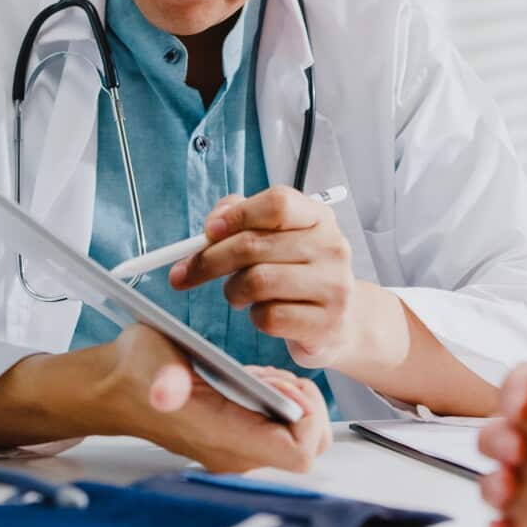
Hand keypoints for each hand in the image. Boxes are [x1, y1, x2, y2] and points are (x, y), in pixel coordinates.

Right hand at [98, 324, 331, 472]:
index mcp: (224, 439)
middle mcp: (236, 454)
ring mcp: (236, 449)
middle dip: (307, 407)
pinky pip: (279, 428)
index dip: (308, 418)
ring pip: (297, 436)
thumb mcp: (152, 361)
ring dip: (292, 401)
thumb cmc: (135, 372)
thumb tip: (166, 392)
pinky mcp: (235, 438)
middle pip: (308, 447)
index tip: (284, 386)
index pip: (300, 454)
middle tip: (279, 379)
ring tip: (263, 376)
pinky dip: (278, 402)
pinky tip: (254, 380)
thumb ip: (165, 378)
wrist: (113, 389)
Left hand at [168, 187, 357, 368]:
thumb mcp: (276, 237)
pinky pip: (268, 317)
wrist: (341, 319)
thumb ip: (242, 218)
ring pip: (258, 282)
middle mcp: (332, 247)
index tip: (208, 232)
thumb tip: (213, 225)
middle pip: (255, 245)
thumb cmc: (298, 272)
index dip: (237, 216)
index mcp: (318, 218)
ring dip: (233, 291)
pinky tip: (262, 313)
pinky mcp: (326, 323)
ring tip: (237, 294)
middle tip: (185, 273)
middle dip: (209, 260)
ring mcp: (333, 286)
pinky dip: (254, 317)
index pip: (277, 203)